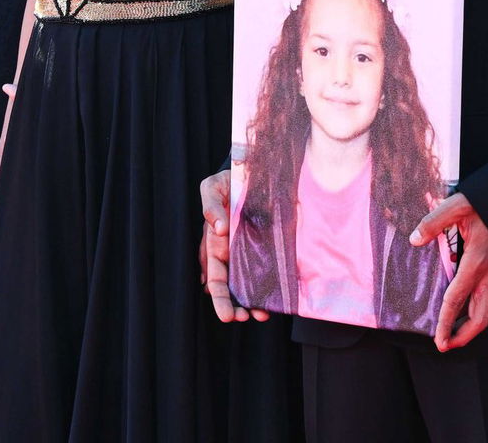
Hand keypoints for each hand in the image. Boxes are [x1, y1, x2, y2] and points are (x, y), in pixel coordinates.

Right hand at [199, 170, 266, 322]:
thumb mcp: (213, 186)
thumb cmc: (228, 180)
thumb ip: (210, 204)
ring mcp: (250, 252)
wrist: (254, 170)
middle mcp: (231, 254)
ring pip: (249, 284)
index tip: (227, 316)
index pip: (215, 278)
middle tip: (245, 318)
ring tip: (262, 315)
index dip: (220, 298)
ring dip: (253, 302)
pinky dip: (270, 287)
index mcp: (215, 245)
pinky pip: (268, 270)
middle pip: (230, 288)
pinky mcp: (268, 247)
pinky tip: (277, 298)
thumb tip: (219, 229)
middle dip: (234, 307)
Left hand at [411, 193, 487, 350]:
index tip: (439, 340)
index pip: (457, 300)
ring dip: (470, 325)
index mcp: (476, 262)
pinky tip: (463, 305)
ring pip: (487, 310)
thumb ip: (434, 222)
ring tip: (452, 332)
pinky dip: (476, 309)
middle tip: (445, 345)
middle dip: (463, 336)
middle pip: (481, 318)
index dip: (446, 323)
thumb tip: (415, 239)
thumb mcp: (459, 206)